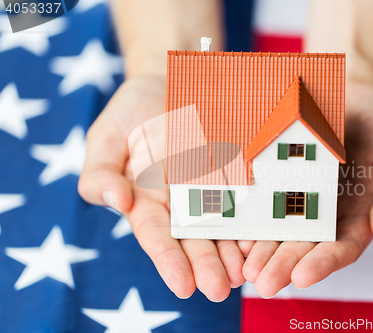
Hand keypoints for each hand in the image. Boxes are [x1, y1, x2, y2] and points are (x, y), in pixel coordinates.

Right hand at [78, 76, 245, 301]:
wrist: (168, 81)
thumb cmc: (131, 112)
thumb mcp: (106, 138)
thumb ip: (100, 173)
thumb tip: (116, 202)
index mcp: (146, 201)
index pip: (157, 235)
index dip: (169, 260)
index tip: (183, 285)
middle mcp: (180, 202)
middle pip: (194, 239)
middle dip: (207, 265)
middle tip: (221, 290)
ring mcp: (209, 188)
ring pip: (223, 225)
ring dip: (234, 251)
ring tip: (246, 272)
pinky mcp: (232, 172)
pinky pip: (244, 197)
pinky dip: (252, 218)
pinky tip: (262, 236)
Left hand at [241, 81, 372, 297]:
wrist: (352, 90)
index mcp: (359, 213)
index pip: (343, 246)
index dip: (325, 263)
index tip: (303, 277)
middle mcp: (327, 212)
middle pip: (306, 245)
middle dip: (285, 266)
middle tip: (264, 285)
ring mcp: (302, 195)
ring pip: (280, 229)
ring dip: (264, 251)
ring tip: (246, 269)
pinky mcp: (281, 177)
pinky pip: (264, 200)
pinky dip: (252, 218)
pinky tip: (236, 232)